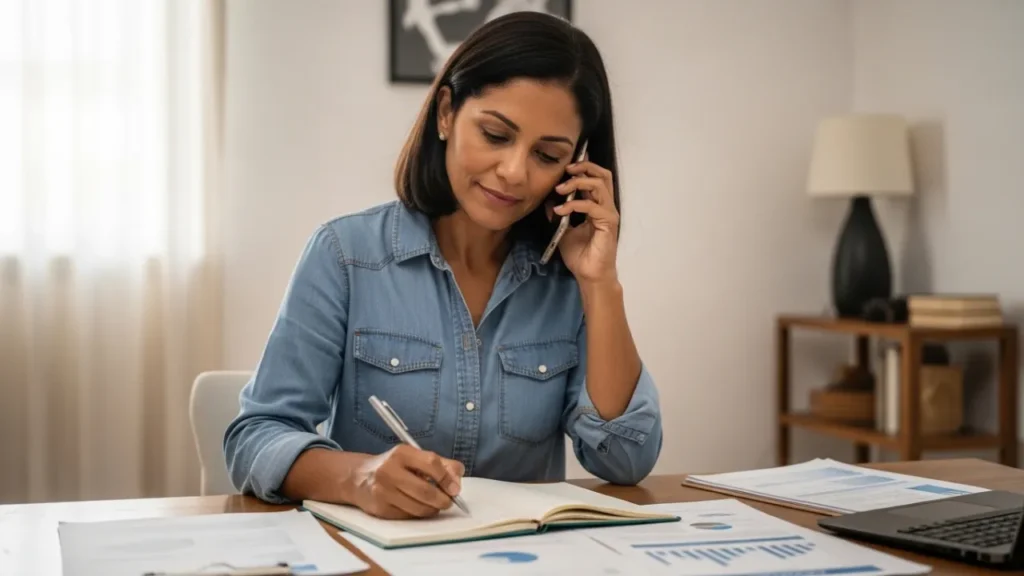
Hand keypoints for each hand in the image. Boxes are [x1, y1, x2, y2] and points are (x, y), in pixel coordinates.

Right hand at [348, 445, 464, 518]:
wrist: (359, 478)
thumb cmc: (394, 466)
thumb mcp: (414, 457)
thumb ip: (441, 464)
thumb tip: (457, 479)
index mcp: (401, 453)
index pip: (431, 463)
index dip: (447, 478)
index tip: (455, 488)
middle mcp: (389, 470)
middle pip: (425, 490)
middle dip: (443, 499)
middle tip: (449, 502)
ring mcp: (383, 491)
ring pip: (418, 507)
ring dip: (433, 509)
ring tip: (435, 505)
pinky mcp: (380, 508)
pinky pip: (408, 516)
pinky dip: (419, 514)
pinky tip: (418, 507)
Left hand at [549, 158, 619, 284]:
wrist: (588, 275)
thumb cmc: (580, 255)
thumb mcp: (563, 230)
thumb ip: (558, 214)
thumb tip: (548, 200)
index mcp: (597, 205)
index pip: (596, 178)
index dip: (583, 168)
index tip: (564, 168)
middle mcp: (606, 206)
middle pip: (603, 175)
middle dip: (584, 167)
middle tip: (566, 169)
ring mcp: (608, 214)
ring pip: (599, 185)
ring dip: (577, 183)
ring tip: (559, 189)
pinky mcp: (608, 223)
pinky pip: (592, 206)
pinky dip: (574, 205)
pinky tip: (560, 210)